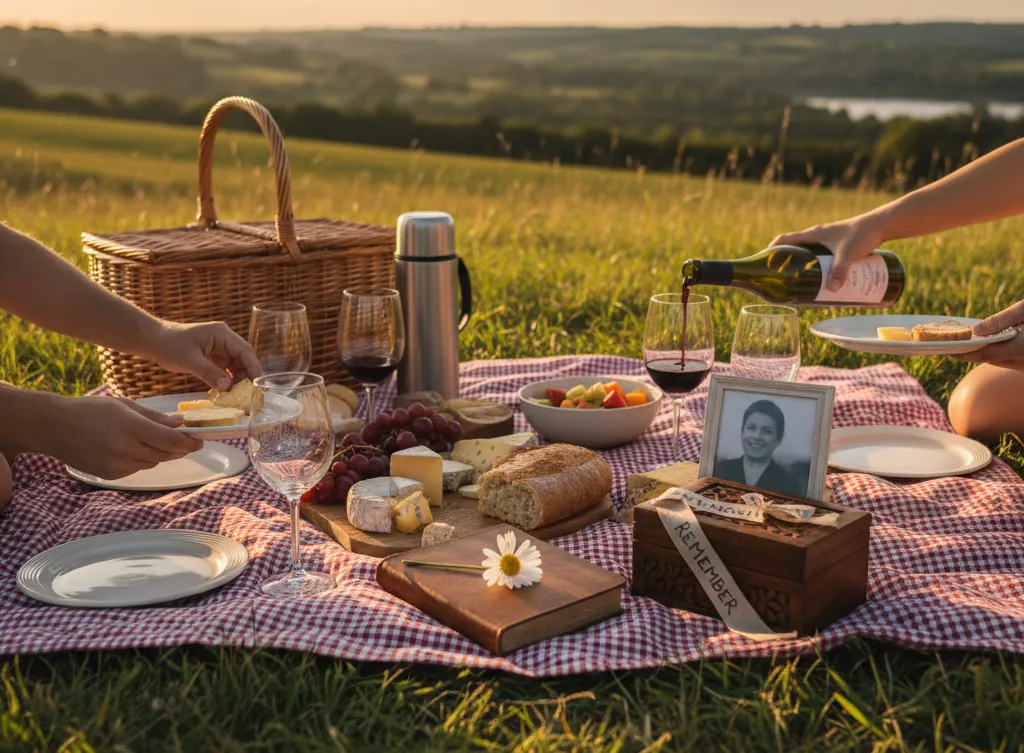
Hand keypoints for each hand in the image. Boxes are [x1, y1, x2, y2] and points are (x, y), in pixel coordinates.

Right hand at [48, 396, 202, 478]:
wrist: (54, 427)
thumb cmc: (90, 410)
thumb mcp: (124, 405)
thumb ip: (154, 417)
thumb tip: (180, 423)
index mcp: (131, 428)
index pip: (171, 440)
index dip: (190, 441)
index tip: (200, 439)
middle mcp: (125, 449)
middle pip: (166, 454)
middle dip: (179, 447)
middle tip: (188, 440)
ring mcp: (117, 465)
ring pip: (153, 462)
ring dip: (159, 452)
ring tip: (151, 439)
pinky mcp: (110, 475)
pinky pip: (137, 468)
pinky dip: (141, 459)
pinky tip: (130, 447)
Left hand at [149, 321, 261, 391]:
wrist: (153, 341)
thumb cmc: (169, 344)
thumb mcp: (189, 360)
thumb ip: (209, 372)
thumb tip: (227, 386)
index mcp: (222, 334)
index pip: (245, 351)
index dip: (253, 369)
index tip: (258, 386)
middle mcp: (224, 340)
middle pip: (243, 360)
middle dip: (245, 378)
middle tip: (248, 397)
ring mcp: (220, 349)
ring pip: (235, 367)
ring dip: (235, 382)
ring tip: (234, 398)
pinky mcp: (214, 357)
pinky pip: (225, 371)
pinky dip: (225, 382)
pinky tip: (222, 393)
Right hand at [770, 214, 885, 291]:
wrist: (881, 224)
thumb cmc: (862, 235)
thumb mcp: (848, 254)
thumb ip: (840, 271)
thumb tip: (833, 290)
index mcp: (812, 234)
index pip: (784, 240)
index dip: (771, 251)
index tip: (765, 264)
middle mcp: (816, 236)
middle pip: (793, 249)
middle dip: (786, 264)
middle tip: (784, 281)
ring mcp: (826, 240)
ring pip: (807, 254)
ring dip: (801, 266)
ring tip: (800, 283)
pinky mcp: (836, 244)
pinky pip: (818, 256)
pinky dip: (814, 265)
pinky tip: (819, 278)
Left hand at [956, 301, 1023, 370]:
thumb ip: (1000, 321)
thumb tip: (974, 330)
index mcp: (1022, 348)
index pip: (987, 354)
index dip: (965, 352)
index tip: (946, 348)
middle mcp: (1023, 362)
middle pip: (990, 359)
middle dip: (970, 352)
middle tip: (949, 344)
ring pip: (998, 360)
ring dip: (982, 352)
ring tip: (962, 342)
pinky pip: (1007, 359)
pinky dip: (995, 351)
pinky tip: (985, 342)